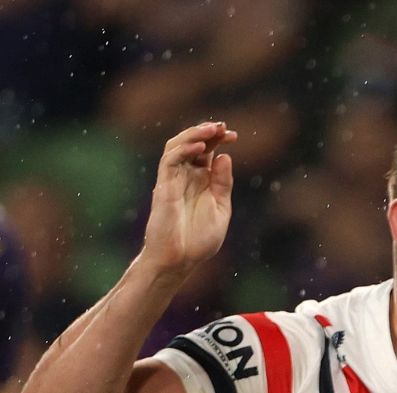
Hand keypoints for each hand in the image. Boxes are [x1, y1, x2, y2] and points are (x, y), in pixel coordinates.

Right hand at [137, 121, 237, 275]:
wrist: (179, 261)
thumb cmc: (198, 241)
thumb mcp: (220, 209)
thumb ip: (222, 184)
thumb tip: (224, 156)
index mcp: (200, 181)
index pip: (207, 151)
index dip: (218, 139)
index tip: (233, 135)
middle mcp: (186, 176)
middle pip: (193, 143)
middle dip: (207, 131)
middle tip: (222, 127)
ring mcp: (173, 180)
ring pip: (177, 146)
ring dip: (193, 134)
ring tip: (210, 129)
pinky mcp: (164, 186)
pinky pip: (170, 161)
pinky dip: (183, 150)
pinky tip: (199, 148)